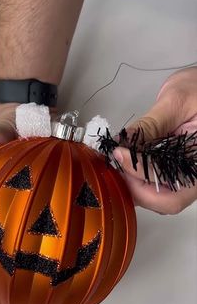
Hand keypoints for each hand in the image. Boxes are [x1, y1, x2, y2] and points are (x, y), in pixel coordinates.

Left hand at [113, 67, 196, 213]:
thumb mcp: (176, 102)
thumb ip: (149, 126)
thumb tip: (121, 143)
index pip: (173, 184)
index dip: (143, 173)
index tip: (120, 155)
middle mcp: (196, 176)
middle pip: (166, 201)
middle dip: (135, 187)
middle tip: (115, 164)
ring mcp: (184, 177)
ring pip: (157, 197)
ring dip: (132, 184)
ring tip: (117, 161)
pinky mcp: (172, 172)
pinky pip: (153, 184)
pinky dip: (135, 176)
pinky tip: (123, 161)